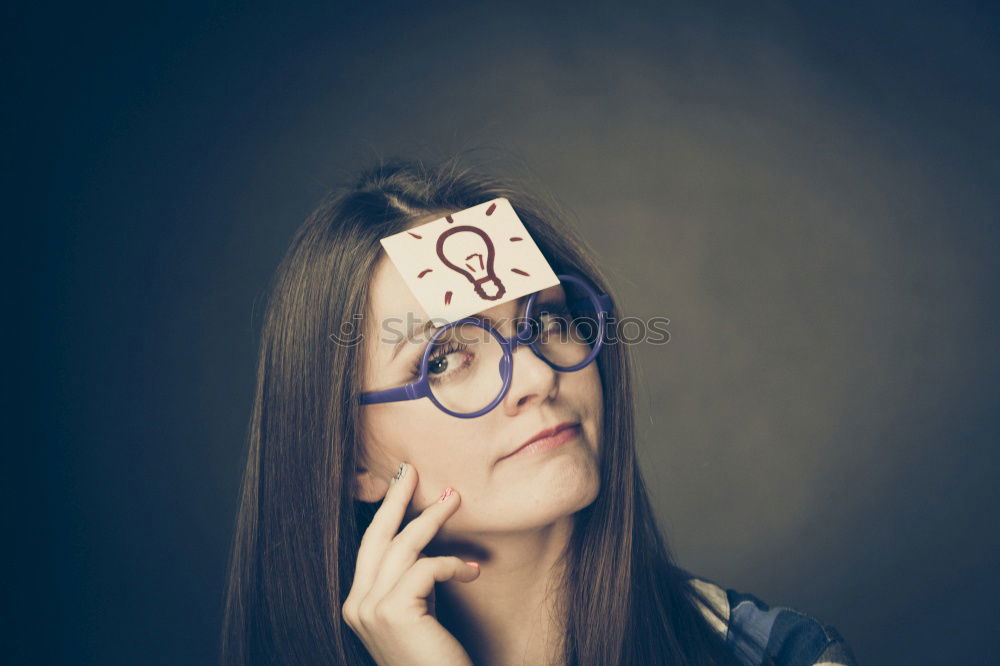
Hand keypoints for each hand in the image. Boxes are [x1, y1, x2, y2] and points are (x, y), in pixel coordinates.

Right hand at [342, 463, 480, 665]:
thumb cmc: (436, 654)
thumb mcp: (418, 609)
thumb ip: (411, 579)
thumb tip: (423, 534)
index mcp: (358, 603)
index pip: (370, 546)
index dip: (385, 511)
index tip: (400, 482)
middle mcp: (356, 605)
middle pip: (377, 536)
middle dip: (394, 498)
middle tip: (412, 468)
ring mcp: (370, 609)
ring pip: (403, 546)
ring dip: (432, 517)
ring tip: (455, 498)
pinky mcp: (393, 612)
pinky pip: (425, 568)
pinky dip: (451, 564)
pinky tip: (471, 573)